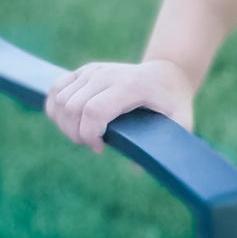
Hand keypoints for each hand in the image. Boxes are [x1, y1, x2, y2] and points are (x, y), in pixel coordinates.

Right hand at [45, 58, 194, 152]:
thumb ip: (165, 145)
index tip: (100, 149)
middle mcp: (106, 74)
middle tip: (93, 145)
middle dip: (76, 134)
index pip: (93, 110)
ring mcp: (92, 71)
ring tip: (84, 135)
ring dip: (65, 125)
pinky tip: (70, 124)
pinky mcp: (83, 71)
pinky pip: (55, 90)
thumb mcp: (181, 122)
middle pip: (72, 107)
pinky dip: (55, 109)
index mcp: (129, 85)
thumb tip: (136, 167)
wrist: (167, 73)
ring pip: (60, 99)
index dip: (89, 135)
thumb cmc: (173, 102)